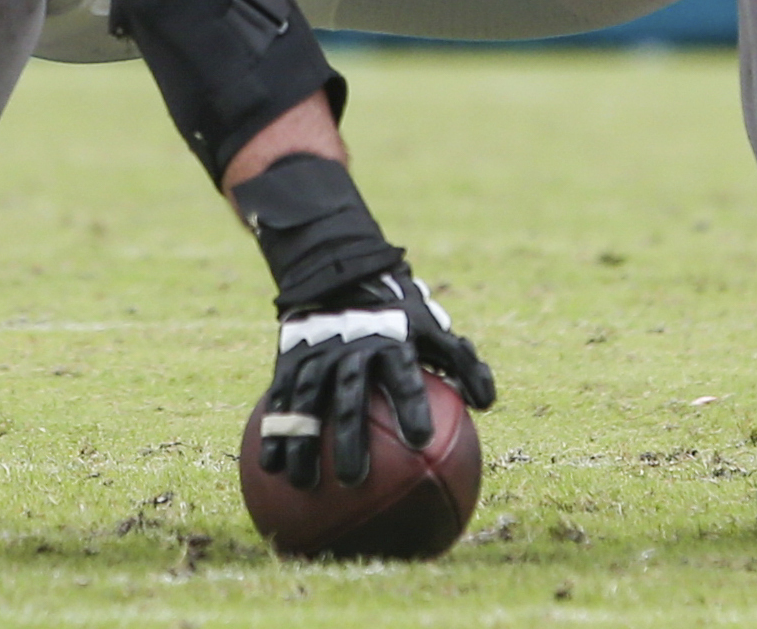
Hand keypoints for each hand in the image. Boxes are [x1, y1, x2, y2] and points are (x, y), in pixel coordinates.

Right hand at [256, 268, 494, 488]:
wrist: (340, 275)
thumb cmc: (399, 315)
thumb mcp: (433, 330)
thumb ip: (461, 364)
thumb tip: (486, 404)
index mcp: (391, 342)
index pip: (404, 377)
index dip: (411, 406)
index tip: (419, 441)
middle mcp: (352, 349)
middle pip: (349, 397)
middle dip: (349, 438)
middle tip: (353, 480)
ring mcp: (317, 355)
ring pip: (307, 401)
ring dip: (302, 442)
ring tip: (302, 482)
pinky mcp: (290, 360)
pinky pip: (280, 399)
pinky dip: (273, 431)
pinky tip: (270, 468)